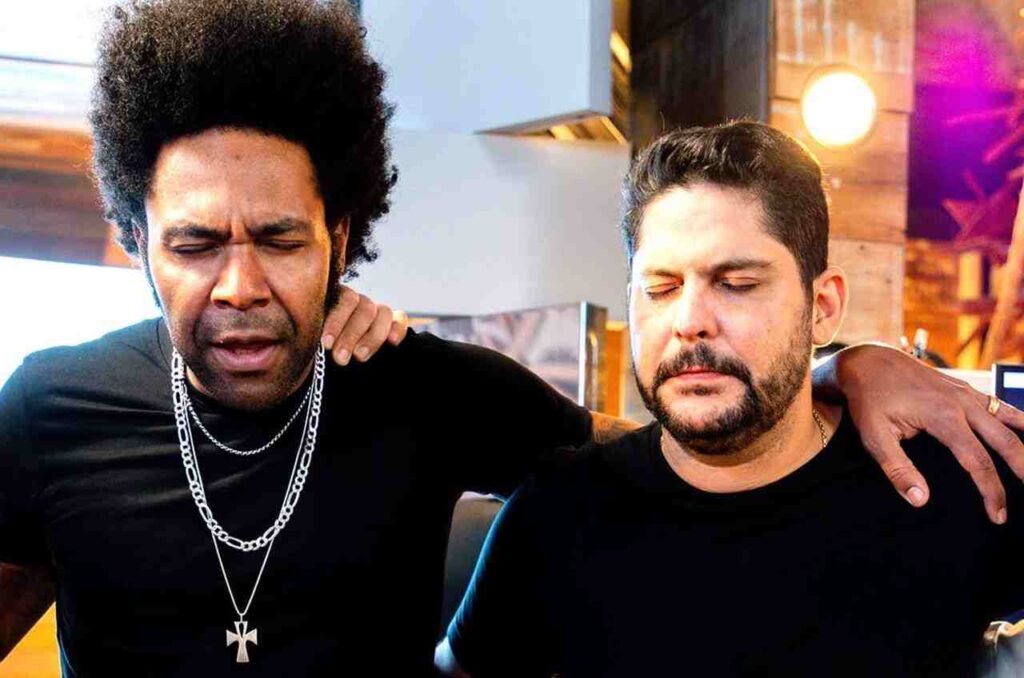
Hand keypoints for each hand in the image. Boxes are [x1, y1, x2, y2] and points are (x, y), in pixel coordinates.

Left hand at [320, 285, 408, 365]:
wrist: (329, 369)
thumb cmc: (315, 351)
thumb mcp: (311, 340)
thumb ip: (312, 332)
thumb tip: (317, 338)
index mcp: (336, 297)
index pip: (344, 299)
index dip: (336, 322)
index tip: (326, 344)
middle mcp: (357, 301)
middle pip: (364, 307)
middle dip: (351, 335)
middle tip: (340, 358)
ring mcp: (376, 311)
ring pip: (383, 313)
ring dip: (372, 337)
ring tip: (360, 357)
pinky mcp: (392, 324)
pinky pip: (400, 320)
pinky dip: (397, 329)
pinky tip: (392, 342)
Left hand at [836, 344, 1023, 522]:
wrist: (868, 361)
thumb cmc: (868, 399)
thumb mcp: (874, 436)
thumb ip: (897, 469)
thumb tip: (920, 500)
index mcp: (942, 416)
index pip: (978, 461)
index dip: (992, 491)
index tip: (997, 515)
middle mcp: (962, 402)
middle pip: (1005, 441)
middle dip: (1021, 470)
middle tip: (1023, 499)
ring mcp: (966, 392)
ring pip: (1010, 419)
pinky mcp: (965, 388)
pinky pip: (1000, 405)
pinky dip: (1019, 420)